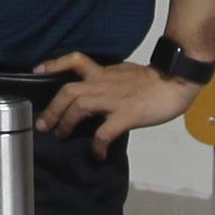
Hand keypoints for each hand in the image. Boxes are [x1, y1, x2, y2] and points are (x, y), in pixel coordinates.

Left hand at [35, 53, 201, 155]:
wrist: (176, 80)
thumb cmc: (155, 79)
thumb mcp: (125, 73)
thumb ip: (109, 80)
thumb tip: (99, 91)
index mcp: (104, 73)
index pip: (75, 61)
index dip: (54, 64)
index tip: (37, 70)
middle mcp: (103, 84)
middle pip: (68, 91)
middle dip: (52, 108)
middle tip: (43, 125)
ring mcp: (114, 99)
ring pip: (79, 107)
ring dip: (66, 123)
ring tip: (62, 136)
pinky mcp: (126, 115)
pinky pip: (105, 132)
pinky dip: (97, 145)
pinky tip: (97, 153)